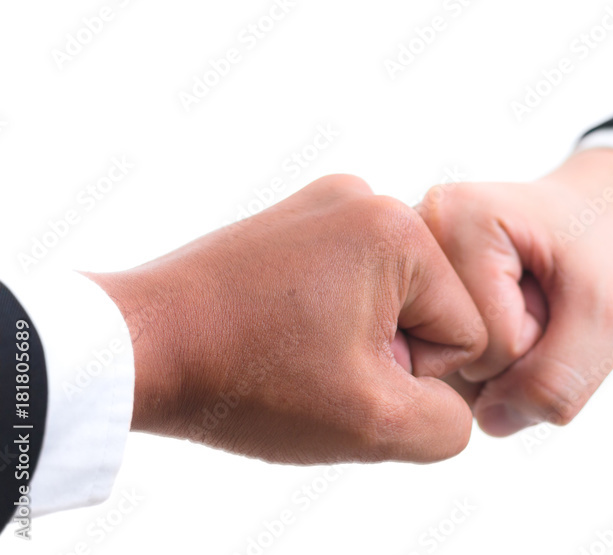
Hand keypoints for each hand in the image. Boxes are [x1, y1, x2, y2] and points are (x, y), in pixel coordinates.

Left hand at [87, 175, 486, 463]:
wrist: (137, 346)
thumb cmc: (249, 379)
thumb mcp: (371, 424)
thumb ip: (448, 423)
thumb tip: (447, 401)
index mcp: (398, 231)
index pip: (466, 331)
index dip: (414, 377)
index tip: (344, 378)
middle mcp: (366, 198)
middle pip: (428, 310)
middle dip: (385, 354)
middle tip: (316, 371)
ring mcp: (324, 202)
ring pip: (388, 300)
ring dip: (356, 340)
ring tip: (294, 354)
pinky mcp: (293, 218)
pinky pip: (348, 281)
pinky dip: (327, 317)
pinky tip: (282, 336)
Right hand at [417, 148, 612, 435]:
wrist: (581, 226)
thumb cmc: (595, 257)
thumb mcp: (608, 314)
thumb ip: (558, 379)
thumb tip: (488, 421)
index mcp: (456, 216)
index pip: (491, 340)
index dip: (537, 335)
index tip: (548, 287)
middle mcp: (408, 240)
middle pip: (459, 362)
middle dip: (514, 350)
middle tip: (534, 296)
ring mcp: (396, 276)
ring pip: (446, 377)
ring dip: (496, 360)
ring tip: (514, 303)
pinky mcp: (400, 306)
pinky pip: (439, 375)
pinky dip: (478, 363)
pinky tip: (490, 318)